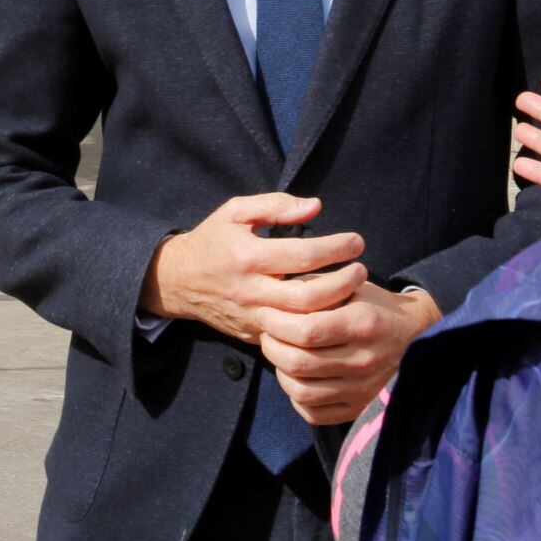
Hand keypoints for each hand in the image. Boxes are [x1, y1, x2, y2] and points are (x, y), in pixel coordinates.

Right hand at [141, 192, 366, 347]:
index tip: (356, 242)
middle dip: (343, 283)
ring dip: (334, 308)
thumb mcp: (235, 211)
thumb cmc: (212, 240)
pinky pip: (291, 336)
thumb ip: (275, 204)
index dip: (335, 248)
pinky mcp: (254, 334)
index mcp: (247, 256)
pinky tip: (333, 310)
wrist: (177, 281)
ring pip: (302, 323)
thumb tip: (315, 207)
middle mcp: (250, 290)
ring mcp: (252, 317)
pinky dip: (315, 325)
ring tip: (353, 289)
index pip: (301, 255)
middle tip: (362, 270)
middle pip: (307, 297)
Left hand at [253, 282, 439, 425]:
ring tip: (279, 354)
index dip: (276, 323)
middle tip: (267, 333)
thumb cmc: (376, 307)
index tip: (265, 314)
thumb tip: (277, 295)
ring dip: (280, 371)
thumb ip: (316, 288)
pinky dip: (296, 397)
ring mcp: (363, 389)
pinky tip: (297, 377)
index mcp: (362, 324)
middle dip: (271, 346)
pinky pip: (314, 413)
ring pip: (302, 391)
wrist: (417, 337)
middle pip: (299, 362)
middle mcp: (364, 360)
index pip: (306, 330)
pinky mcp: (360, 408)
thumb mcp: (352, 286)